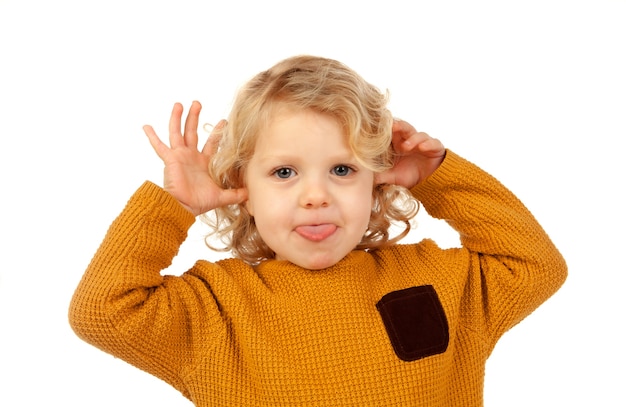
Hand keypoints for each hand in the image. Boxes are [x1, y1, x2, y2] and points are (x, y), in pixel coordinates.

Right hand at [143, 101, 246, 215]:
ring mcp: (179, 156)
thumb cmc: (199, 202)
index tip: (224, 121)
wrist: (183, 207)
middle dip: (194, 117)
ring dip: (178, 118)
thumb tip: (250, 194)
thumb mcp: (222, 196)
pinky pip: (159, 146)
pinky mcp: (170, 160)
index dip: (217, 133)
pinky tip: (146, 126)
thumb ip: (236, 194)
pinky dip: (152, 137)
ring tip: (179, 104)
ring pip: (178, 133)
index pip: (212, 143)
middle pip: (192, 132)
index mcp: (203, 163)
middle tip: (197, 103)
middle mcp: (191, 156)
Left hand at [375, 119, 444, 188]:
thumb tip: (362, 177)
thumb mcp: (391, 177)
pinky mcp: (435, 147)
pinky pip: (433, 143)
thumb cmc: (409, 175)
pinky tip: (422, 148)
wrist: (428, 183)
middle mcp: (410, 140)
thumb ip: (378, 175)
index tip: (378, 126)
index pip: (391, 132)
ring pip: (419, 135)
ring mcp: (423, 142)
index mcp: (398, 143)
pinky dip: (428, 144)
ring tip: (406, 146)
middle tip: (392, 126)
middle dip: (398, 126)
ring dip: (412, 139)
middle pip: (404, 128)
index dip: (386, 129)